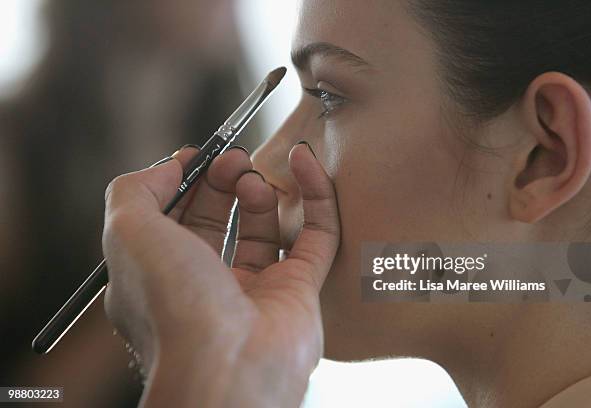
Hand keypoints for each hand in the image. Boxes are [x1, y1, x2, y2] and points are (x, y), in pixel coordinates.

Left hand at [102, 143, 339, 407]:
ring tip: (252, 175)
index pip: (173, 220)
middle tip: (231, 160)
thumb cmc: (171, 304)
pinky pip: (316, 234)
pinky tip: (304, 159)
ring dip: (259, 189)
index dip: (184, 184)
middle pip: (219, 220)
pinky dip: (315, 195)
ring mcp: (257, 289)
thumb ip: (135, 190)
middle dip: (222, 181)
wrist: (227, 364)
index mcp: (162, 278)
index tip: (196, 157)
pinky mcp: (301, 290)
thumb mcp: (127, 233)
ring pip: (264, 227)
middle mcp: (208, 286)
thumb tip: (171, 167)